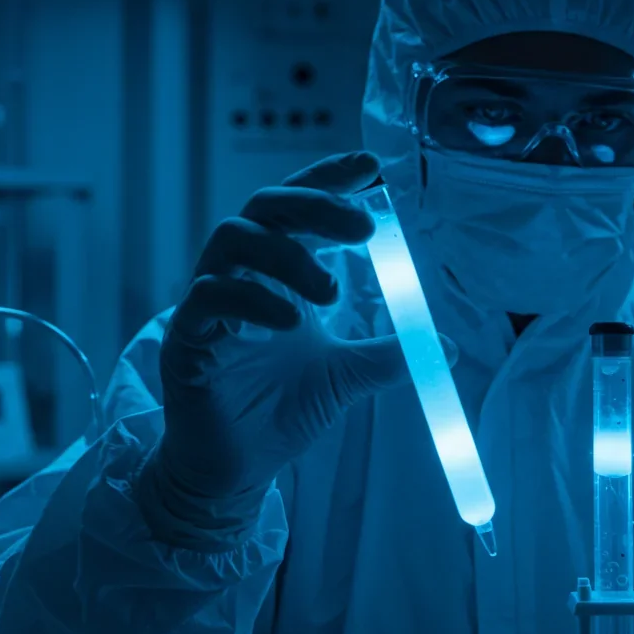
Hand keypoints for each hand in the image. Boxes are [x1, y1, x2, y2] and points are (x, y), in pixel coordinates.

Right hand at [157, 151, 455, 499]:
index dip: (327, 178)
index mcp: (276, 272)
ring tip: (330, 290)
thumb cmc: (279, 410)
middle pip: (264, 207)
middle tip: (362, 227)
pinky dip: (251, 299)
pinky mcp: (185, 338)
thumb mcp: (346, 377)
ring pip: (232, 240)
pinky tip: (290, 321)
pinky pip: (208, 297)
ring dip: (286, 255)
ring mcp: (207, 303)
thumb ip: (388, 354)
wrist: (236, 468)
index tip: (368, 165)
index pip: (296, 207)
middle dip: (315, 204)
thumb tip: (448, 347)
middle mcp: (240, 275)